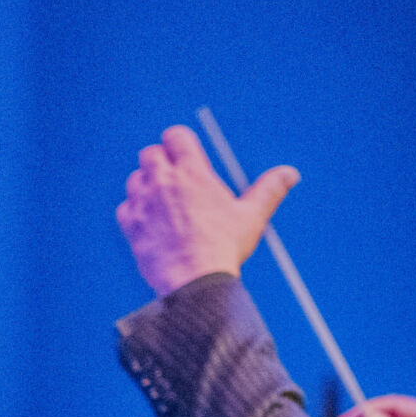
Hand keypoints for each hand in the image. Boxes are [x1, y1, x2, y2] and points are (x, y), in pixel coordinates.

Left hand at [117, 124, 297, 296]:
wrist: (193, 281)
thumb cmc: (223, 248)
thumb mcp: (252, 216)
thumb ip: (269, 190)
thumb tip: (290, 174)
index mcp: (191, 171)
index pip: (175, 136)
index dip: (180, 143)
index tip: (187, 156)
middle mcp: (162, 181)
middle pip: (150, 153)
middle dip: (162, 162)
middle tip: (176, 180)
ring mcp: (143, 202)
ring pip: (136, 179)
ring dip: (147, 186)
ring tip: (165, 204)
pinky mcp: (130, 224)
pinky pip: (125, 207)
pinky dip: (135, 212)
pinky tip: (152, 224)